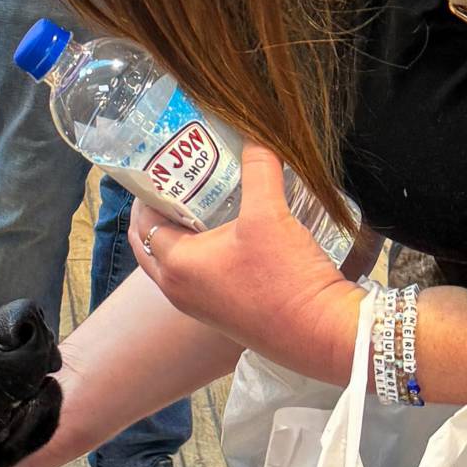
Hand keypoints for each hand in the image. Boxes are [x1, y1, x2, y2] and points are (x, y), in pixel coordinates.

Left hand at [130, 148, 361, 384]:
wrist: (322, 334)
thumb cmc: (287, 279)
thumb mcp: (270, 214)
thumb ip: (259, 167)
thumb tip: (256, 131)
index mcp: (177, 265)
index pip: (144, 220)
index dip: (149, 189)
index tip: (164, 163)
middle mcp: (178, 290)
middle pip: (151, 243)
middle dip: (159, 209)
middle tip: (178, 179)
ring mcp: (199, 306)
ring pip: (173, 261)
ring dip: (179, 231)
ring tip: (202, 198)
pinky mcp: (222, 314)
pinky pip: (196, 276)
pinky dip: (199, 252)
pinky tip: (228, 231)